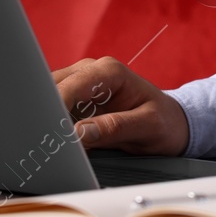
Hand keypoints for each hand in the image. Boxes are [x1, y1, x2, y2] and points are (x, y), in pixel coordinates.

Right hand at [52, 57, 190, 154]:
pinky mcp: (74, 101)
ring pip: (46, 98)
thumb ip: (115, 127)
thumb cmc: (164, 122)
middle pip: (51, 88)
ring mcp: (80, 85)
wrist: (171, 123)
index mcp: (109, 71)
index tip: (51, 134)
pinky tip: (53, 142)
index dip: (55, 109)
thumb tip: (79, 133)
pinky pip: (52, 110)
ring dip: (44, 121)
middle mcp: (90, 72)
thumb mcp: (148, 127)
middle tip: (44, 144)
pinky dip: (49, 126)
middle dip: (44, 115)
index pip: (71, 86)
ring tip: (47, 146)